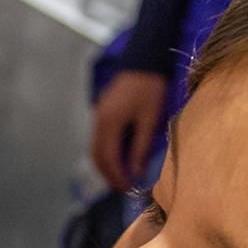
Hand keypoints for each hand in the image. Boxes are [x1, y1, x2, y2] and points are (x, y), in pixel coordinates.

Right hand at [89, 70, 169, 193]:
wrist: (144, 58)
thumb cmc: (150, 87)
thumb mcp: (150, 119)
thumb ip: (141, 147)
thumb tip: (136, 171)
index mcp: (109, 123)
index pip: (108, 159)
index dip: (117, 177)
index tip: (128, 189)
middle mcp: (99, 121)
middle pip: (97, 156)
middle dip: (108, 175)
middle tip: (123, 188)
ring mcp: (98, 116)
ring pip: (96, 148)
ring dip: (106, 165)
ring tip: (121, 176)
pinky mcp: (103, 112)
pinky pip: (100, 139)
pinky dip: (107, 152)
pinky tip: (120, 157)